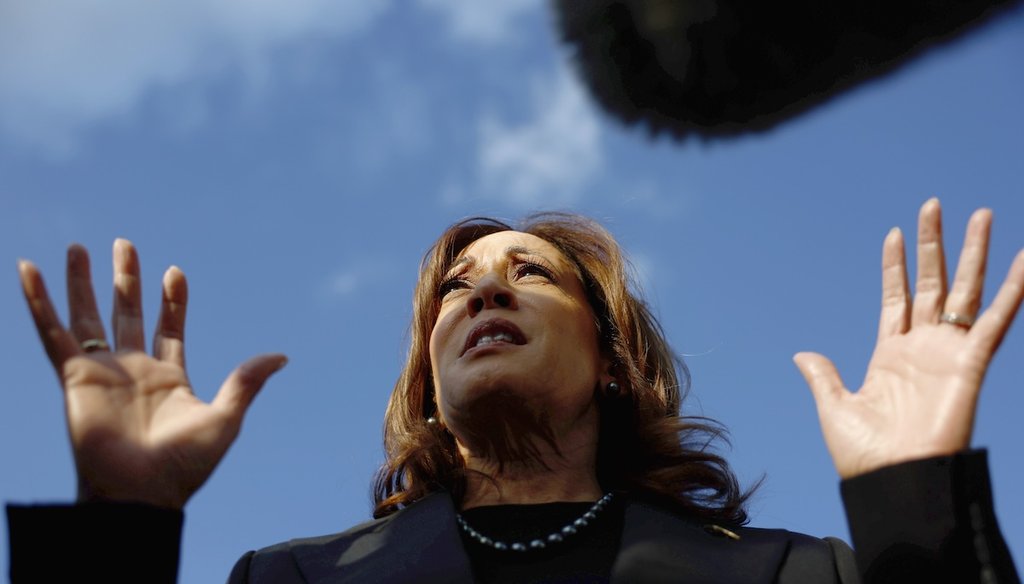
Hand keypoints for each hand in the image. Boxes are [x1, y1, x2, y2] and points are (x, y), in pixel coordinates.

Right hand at [19, 239, 286, 508]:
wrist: (140, 495)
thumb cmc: (183, 466)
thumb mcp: (224, 419)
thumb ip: (246, 382)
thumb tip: (281, 356)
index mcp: (169, 378)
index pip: (170, 329)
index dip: (173, 301)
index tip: (175, 272)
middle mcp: (133, 371)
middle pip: (127, 314)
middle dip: (127, 280)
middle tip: (124, 243)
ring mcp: (101, 372)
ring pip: (88, 317)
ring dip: (83, 283)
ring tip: (78, 247)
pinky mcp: (73, 377)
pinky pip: (52, 333)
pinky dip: (38, 302)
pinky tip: (29, 270)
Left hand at [794, 199, 1023, 478]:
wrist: (893, 481)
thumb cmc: (865, 455)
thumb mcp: (835, 407)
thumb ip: (823, 376)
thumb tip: (802, 354)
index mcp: (890, 355)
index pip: (896, 299)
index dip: (896, 267)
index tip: (894, 233)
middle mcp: (922, 348)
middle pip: (931, 284)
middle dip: (934, 246)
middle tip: (933, 205)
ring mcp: (948, 353)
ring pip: (964, 291)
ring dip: (973, 253)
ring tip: (980, 214)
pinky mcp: (971, 364)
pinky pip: (995, 321)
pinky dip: (1012, 291)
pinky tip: (1023, 261)